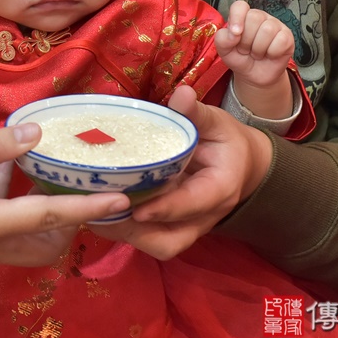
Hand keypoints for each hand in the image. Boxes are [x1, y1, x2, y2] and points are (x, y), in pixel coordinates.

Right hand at [0, 123, 130, 265]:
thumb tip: (36, 131)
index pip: (50, 216)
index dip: (88, 207)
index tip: (120, 200)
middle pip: (48, 244)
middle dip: (73, 222)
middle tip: (87, 189)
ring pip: (28, 244)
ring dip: (46, 219)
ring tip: (57, 180)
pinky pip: (6, 236)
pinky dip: (16, 211)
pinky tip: (5, 173)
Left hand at [87, 85, 271, 259]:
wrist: (243, 166)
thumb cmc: (226, 142)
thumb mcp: (216, 123)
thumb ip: (196, 113)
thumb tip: (181, 93)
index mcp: (219, 188)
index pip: (193, 204)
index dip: (164, 208)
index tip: (136, 207)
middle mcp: (204, 216)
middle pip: (171, 240)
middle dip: (136, 231)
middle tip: (102, 210)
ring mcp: (188, 226)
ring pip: (158, 244)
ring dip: (125, 233)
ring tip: (94, 211)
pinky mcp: (174, 226)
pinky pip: (150, 237)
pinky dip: (125, 228)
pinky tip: (99, 209)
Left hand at [214, 0, 294, 87]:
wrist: (254, 75)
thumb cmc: (240, 58)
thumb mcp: (224, 50)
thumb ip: (222, 39)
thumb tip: (233, 33)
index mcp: (243, 16)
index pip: (240, 6)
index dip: (237, 17)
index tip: (235, 34)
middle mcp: (260, 17)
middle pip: (254, 18)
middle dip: (246, 40)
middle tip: (246, 49)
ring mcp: (275, 25)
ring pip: (268, 30)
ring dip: (258, 49)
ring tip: (256, 53)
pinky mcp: (287, 36)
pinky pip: (281, 40)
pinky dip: (272, 52)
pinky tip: (269, 55)